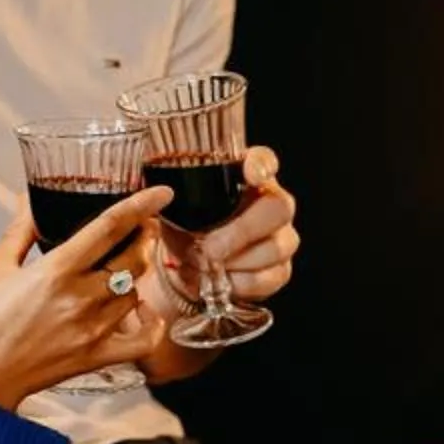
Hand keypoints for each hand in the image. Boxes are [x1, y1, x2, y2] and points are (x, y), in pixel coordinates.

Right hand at [0, 191, 171, 410]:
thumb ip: (20, 231)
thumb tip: (30, 201)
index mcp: (56, 270)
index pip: (109, 227)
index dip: (140, 205)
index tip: (160, 193)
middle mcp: (81, 298)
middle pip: (133, 258)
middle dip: (145, 236)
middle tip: (143, 226)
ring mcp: (93, 330)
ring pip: (136, 292)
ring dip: (138, 275)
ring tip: (128, 264)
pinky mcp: (96, 358)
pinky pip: (143, 341)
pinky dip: (152, 324)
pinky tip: (145, 311)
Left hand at [150, 147, 299, 316]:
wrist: (189, 266)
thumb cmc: (186, 227)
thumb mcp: (175, 208)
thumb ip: (171, 195)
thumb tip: (162, 195)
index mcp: (246, 177)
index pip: (264, 160)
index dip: (262, 165)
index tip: (252, 175)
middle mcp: (272, 203)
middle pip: (279, 208)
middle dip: (242, 231)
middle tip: (210, 247)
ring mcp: (282, 238)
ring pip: (275, 248)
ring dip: (236, 261)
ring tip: (207, 265)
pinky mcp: (280, 270)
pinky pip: (268, 277)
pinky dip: (239, 283)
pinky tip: (220, 280)